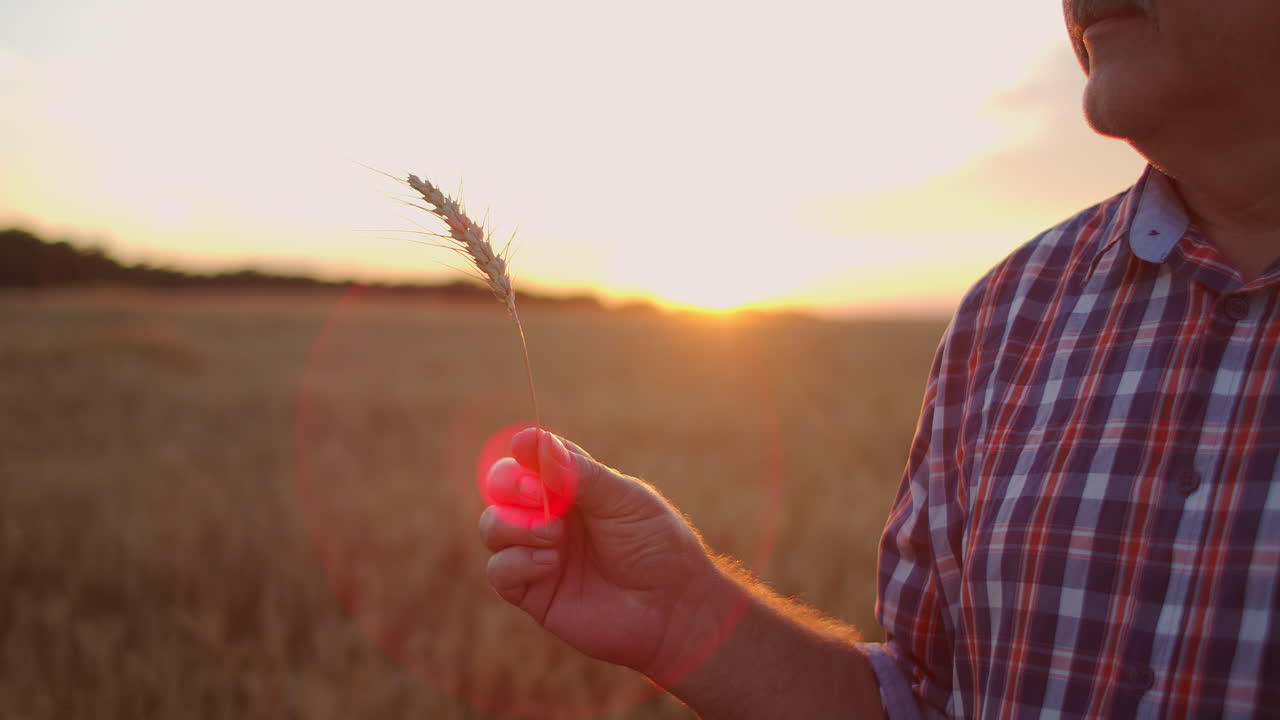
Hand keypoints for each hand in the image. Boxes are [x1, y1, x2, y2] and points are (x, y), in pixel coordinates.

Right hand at [478, 428, 724, 678]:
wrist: (674, 609)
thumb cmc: (657, 546)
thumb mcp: (624, 499)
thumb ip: (579, 473)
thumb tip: (531, 439)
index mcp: (574, 487)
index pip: (532, 458)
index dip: (527, 452)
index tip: (528, 449)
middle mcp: (550, 516)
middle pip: (501, 487)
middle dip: (510, 485)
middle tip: (537, 494)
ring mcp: (538, 553)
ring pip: (492, 526)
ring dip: (515, 525)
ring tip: (553, 536)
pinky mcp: (533, 591)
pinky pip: (498, 570)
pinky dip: (517, 562)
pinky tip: (551, 563)